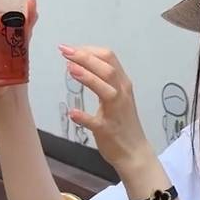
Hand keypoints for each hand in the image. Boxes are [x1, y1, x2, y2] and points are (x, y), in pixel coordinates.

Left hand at [59, 44, 151, 170]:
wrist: (134, 151)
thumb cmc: (122, 122)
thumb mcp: (118, 95)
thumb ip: (104, 80)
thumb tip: (82, 63)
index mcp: (122, 84)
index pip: (109, 58)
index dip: (88, 50)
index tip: (70, 48)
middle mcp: (122, 94)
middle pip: (107, 69)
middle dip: (85, 57)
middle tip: (64, 51)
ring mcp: (116, 112)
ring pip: (106, 90)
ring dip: (88, 78)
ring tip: (69, 69)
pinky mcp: (108, 130)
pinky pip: (96, 122)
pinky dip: (84, 117)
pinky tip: (72, 112)